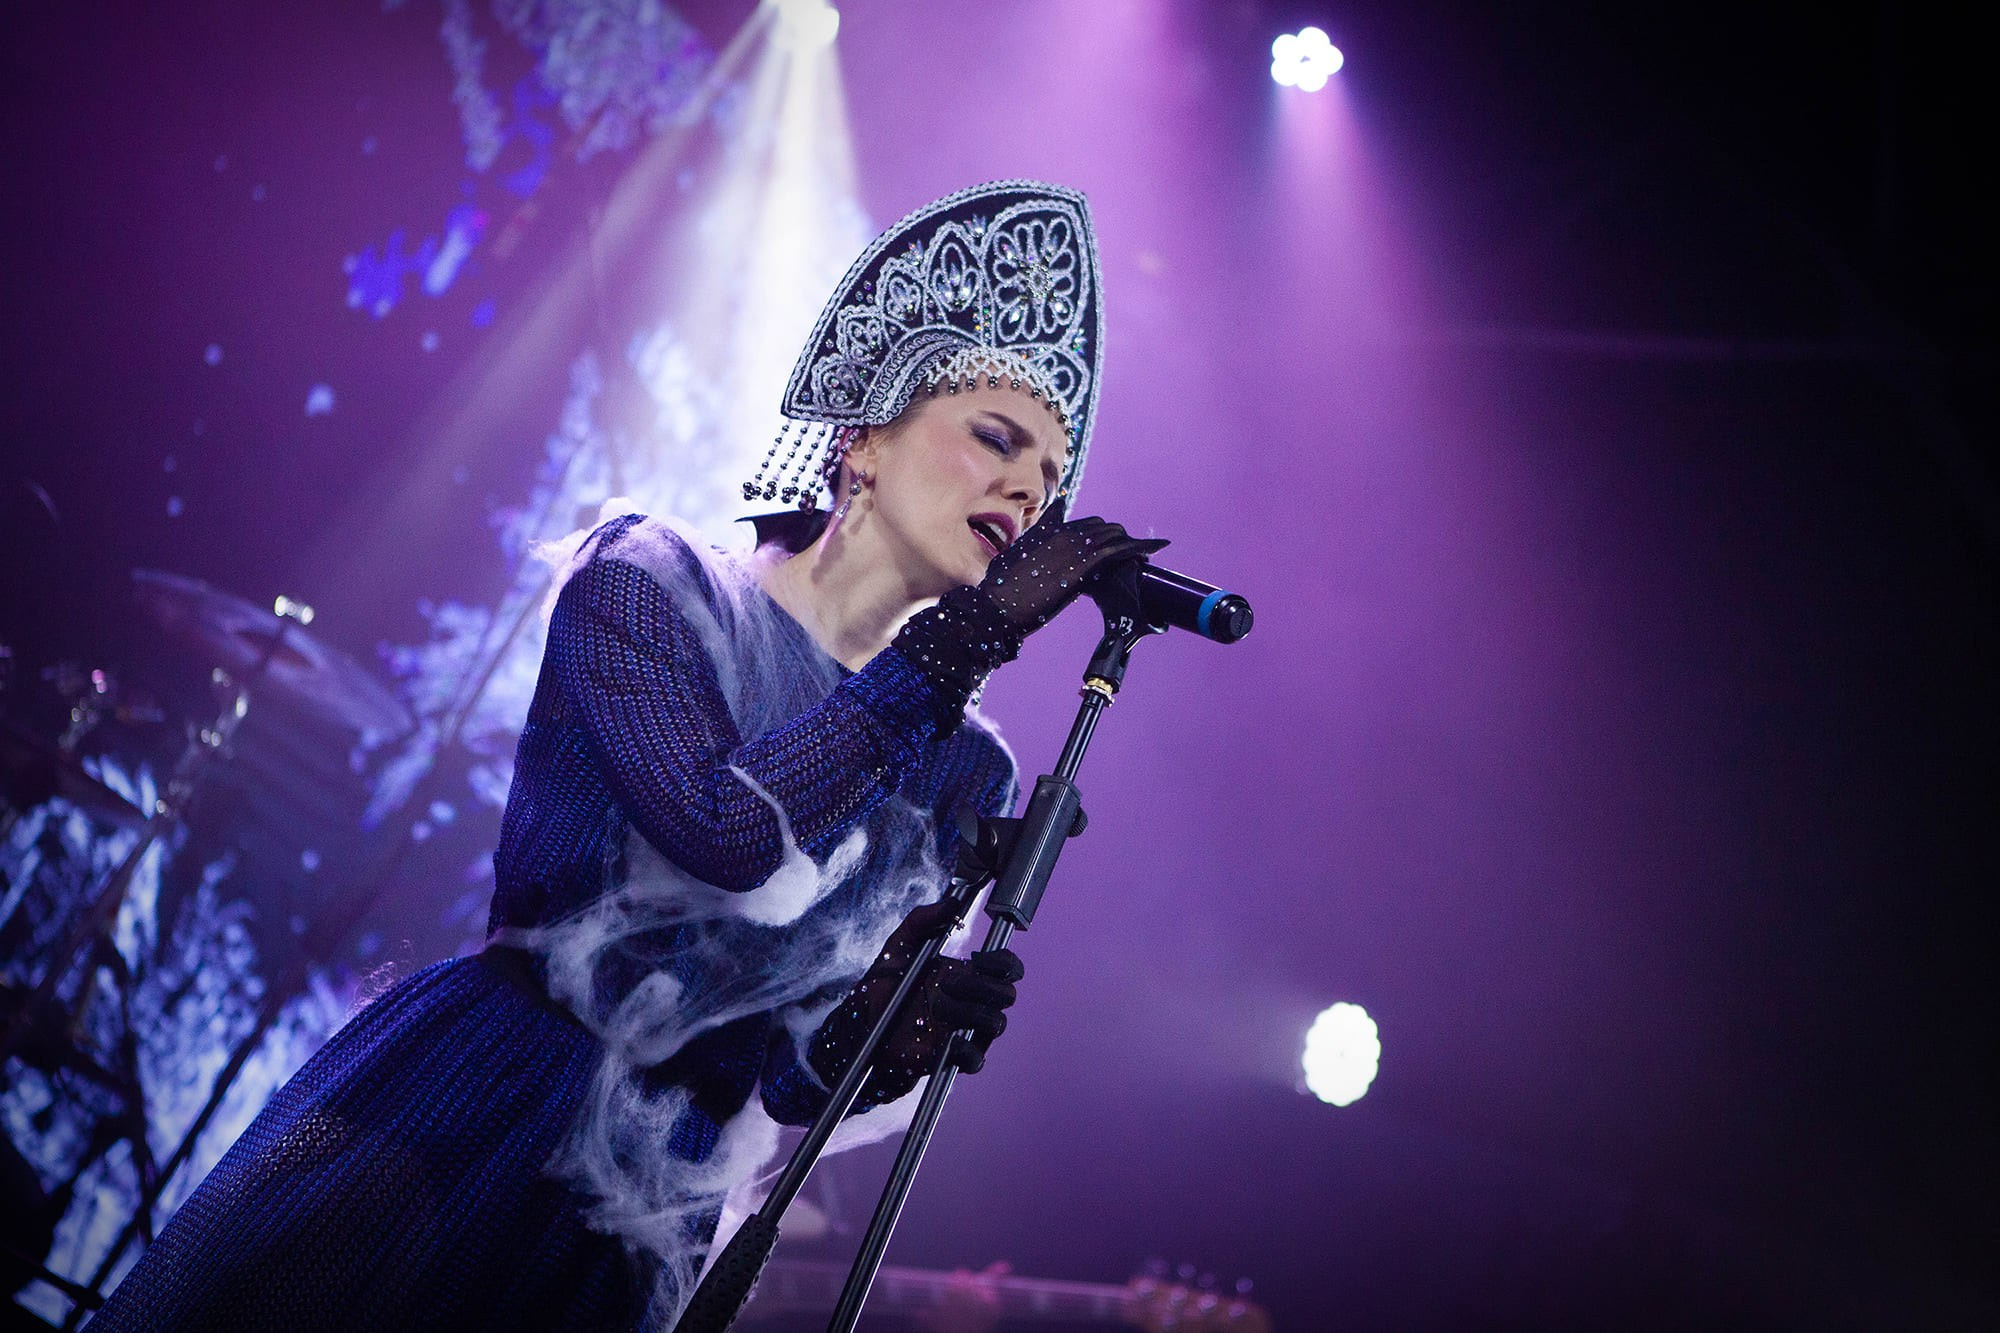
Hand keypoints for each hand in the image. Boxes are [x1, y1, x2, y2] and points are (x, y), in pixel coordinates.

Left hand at [808, 901, 1023, 1103]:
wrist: (861, 1022)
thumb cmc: (885, 982)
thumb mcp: (900, 943)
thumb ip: (923, 918)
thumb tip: (952, 901)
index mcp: (968, 974)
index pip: (1007, 969)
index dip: (1005, 964)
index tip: (980, 958)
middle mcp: (973, 1001)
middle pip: (1006, 995)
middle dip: (983, 986)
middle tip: (947, 981)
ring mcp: (965, 1029)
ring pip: (995, 1023)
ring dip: (970, 1013)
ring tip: (937, 1006)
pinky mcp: (952, 1056)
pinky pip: (977, 1059)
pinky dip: (968, 1051)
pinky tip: (948, 1041)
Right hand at [973, 516, 1168, 638]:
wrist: (994, 608)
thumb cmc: (999, 592)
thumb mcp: (1013, 562)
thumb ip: (1031, 547)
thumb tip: (1038, 540)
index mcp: (1045, 531)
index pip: (1083, 524)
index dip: (1102, 532)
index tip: (1115, 540)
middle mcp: (1060, 532)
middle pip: (1102, 527)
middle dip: (1119, 538)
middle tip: (1134, 552)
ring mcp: (1071, 545)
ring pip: (1113, 535)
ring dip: (1132, 543)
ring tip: (1148, 552)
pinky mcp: (1081, 564)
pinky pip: (1119, 549)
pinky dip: (1140, 547)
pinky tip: (1156, 549)